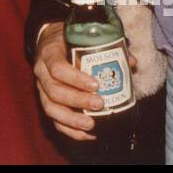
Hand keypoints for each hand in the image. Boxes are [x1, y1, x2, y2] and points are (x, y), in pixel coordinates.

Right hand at [32, 22, 138, 140]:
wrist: (49, 41)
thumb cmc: (67, 40)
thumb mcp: (80, 37)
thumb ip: (105, 47)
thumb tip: (130, 62)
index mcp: (49, 53)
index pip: (57, 68)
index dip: (76, 78)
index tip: (96, 85)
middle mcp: (41, 72)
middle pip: (54, 91)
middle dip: (78, 100)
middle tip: (100, 104)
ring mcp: (41, 89)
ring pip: (51, 109)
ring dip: (71, 120)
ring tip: (91, 124)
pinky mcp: (45, 102)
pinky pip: (54, 120)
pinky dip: (70, 130)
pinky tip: (87, 135)